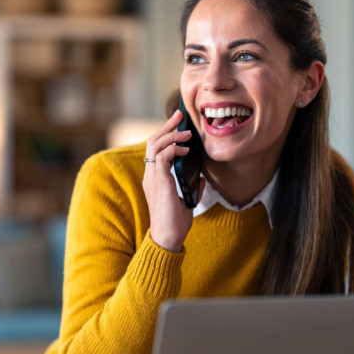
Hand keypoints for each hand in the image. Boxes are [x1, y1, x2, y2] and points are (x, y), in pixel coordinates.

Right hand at [142, 108, 203, 251]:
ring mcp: (153, 177)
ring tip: (186, 132)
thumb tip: (202, 177)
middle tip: (180, 115)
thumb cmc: (175, 222)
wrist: (169, 237)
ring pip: (155, 145)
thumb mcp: (186, 200)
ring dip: (172, 135)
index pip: (156, 148)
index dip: (165, 134)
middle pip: (153, 141)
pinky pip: (162, 157)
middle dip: (167, 126)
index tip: (179, 124)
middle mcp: (151, 175)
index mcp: (155, 177)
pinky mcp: (160, 182)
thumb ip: (192, 187)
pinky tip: (185, 149)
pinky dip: (173, 148)